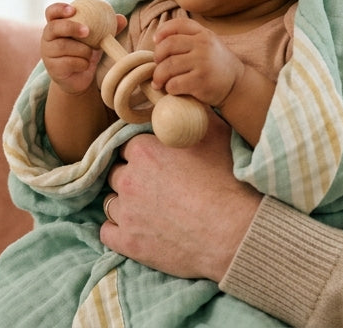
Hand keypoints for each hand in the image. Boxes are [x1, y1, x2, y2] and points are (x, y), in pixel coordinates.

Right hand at [41, 2, 124, 94]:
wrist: (80, 78)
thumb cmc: (86, 52)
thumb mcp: (96, 38)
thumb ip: (107, 28)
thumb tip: (121, 18)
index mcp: (57, 25)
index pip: (51, 12)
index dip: (59, 9)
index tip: (73, 10)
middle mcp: (48, 38)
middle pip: (54, 27)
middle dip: (71, 27)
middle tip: (87, 31)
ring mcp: (47, 53)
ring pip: (63, 46)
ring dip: (82, 50)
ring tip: (90, 54)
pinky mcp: (52, 68)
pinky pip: (68, 62)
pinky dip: (82, 63)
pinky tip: (85, 65)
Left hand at [101, 116, 260, 279]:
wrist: (236, 231)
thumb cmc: (229, 181)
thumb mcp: (216, 134)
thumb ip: (191, 114)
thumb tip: (182, 101)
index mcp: (144, 150)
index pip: (127, 146)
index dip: (143, 155)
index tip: (156, 163)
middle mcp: (129, 178)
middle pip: (118, 173)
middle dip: (133, 178)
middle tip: (157, 188)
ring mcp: (126, 212)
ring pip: (112, 202)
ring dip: (126, 204)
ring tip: (151, 211)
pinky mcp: (128, 242)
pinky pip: (107, 232)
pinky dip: (119, 231)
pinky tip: (138, 230)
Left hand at [150, 17, 243, 107]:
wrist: (237, 85)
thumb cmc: (216, 64)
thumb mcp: (208, 44)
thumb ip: (189, 38)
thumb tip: (157, 40)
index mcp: (203, 34)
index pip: (177, 25)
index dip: (162, 32)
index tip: (156, 42)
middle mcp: (203, 45)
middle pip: (167, 46)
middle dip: (157, 57)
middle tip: (157, 66)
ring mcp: (202, 63)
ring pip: (167, 66)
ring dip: (159, 76)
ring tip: (158, 82)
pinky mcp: (201, 81)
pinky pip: (174, 84)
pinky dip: (168, 88)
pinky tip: (171, 89)